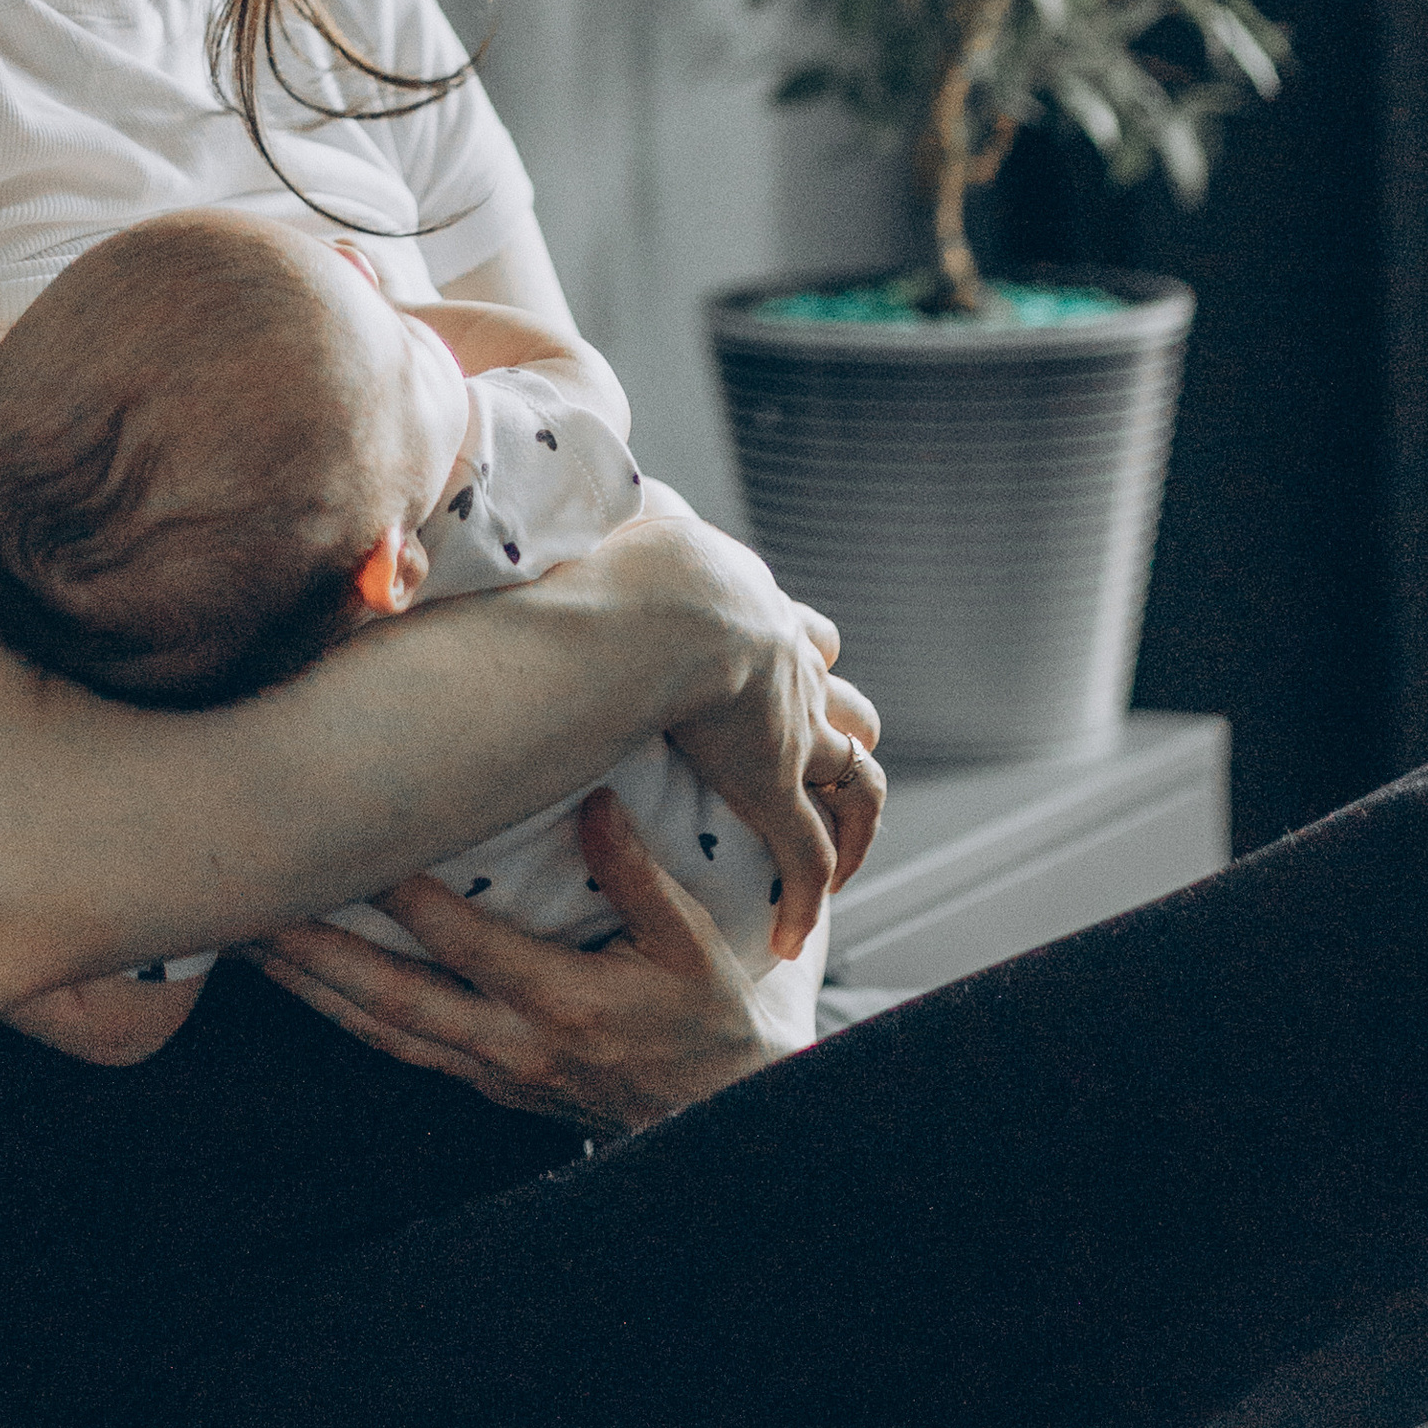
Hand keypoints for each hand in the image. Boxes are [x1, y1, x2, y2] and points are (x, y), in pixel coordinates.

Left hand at [249, 786, 807, 1136]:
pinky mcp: (485, 1086)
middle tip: (250, 909)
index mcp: (565, 1005)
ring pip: (382, 1031)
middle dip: (316, 954)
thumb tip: (592, 797)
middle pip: (392, 999)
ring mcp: (492, 1074)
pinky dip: (346, 1016)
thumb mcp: (692, 943)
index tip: (352, 838)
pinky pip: (400, 1048)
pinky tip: (304, 986)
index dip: (404, 894)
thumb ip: (636, 873)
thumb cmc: (709, 1020)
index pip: (464, 943)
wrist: (720, 1117)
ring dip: (312, 988)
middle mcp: (514, 1047)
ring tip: (247, 944)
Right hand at [618, 497, 884, 950]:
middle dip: (842, 725)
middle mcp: (787, 668)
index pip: (799, 632)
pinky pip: (805, 857)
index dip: (798, 655)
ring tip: (840, 858)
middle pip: (842, 699)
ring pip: (852, 777)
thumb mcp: (635, 525)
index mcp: (756, 610)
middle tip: (826, 758)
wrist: (674, 613)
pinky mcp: (776, 791)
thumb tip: (575, 489)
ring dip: (852, 818)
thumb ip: (614, 518)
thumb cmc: (638, 566)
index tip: (786, 671)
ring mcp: (789, 731)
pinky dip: (805, 897)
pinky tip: (790, 937)